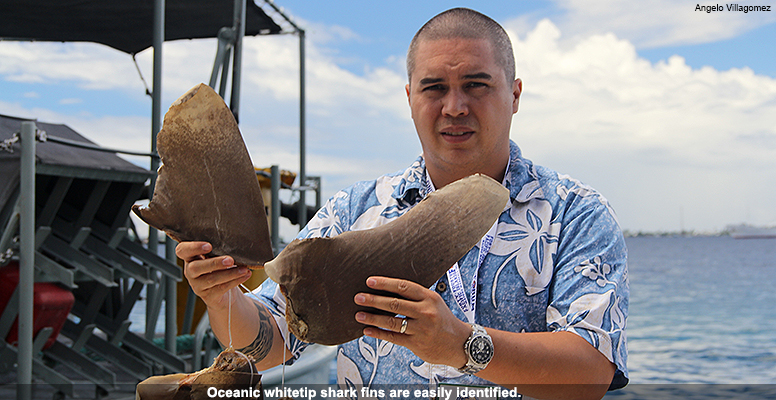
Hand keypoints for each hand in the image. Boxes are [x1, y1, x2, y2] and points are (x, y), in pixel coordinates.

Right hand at [176, 241, 251, 311]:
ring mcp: (198, 285)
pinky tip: (245, 274)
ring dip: (230, 273)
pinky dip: (235, 280)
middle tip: (230, 260)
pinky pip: (222, 288)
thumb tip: (235, 241)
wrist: (225, 292)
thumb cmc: (220, 267)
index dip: (193, 248)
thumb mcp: (216, 256)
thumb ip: (219, 249)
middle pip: (195, 268)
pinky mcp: (208, 296)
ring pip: (211, 279)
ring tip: (244, 269)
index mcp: (190, 257)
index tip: (209, 246)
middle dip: (214, 263)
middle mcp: (191, 272)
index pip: (182, 251)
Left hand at [354, 276, 470, 367]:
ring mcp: (421, 329)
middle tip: (358, 297)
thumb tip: (388, 290)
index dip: (385, 283)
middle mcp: (425, 312)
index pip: (404, 287)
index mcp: (429, 297)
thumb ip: (415, 297)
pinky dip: (379, 333)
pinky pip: (394, 337)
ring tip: (359, 314)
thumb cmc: (442, 320)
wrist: (459, 343)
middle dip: (374, 300)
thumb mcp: (434, 302)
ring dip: (373, 318)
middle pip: (395, 304)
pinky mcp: (417, 343)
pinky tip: (368, 330)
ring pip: (392, 322)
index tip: (370, 281)